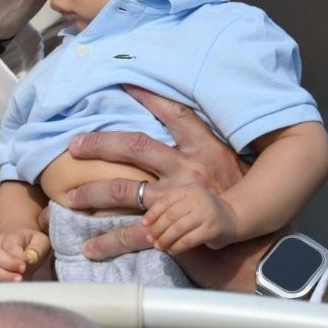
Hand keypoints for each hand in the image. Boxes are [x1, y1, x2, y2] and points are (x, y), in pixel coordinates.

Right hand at [0, 229, 52, 282]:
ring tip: (18, 282)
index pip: (8, 245)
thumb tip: (29, 258)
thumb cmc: (33, 247)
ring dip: (2, 277)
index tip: (25, 264)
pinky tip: (11, 289)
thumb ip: (37, 249)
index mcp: (9, 237)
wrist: (24, 252)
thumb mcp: (41, 242)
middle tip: (22, 274)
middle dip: (8, 266)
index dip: (15, 256)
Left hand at [65, 86, 245, 260]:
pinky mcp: (172, 230)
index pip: (175, 115)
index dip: (150, 96)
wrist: (259, 247)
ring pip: (124, 190)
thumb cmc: (245, 203)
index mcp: (205, 150)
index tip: (125, 80)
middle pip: (135, 147)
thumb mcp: (234, 166)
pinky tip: (88, 247)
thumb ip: (209, 152)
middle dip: (100, 144)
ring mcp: (177, 200)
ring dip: (92, 193)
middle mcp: (187, 170)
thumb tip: (184, 135)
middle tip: (74, 144)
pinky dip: (108, 241)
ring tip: (69, 197)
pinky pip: (132, 235)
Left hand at [143, 184, 235, 254]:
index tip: (144, 224)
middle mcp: (198, 199)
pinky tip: (172, 250)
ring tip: (159, 246)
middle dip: (157, 229)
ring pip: (178, 229)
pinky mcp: (212, 229)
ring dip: (165, 239)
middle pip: (170, 215)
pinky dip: (177, 247)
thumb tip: (147, 225)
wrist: (233, 217)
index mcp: (190, 189)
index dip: (153, 213)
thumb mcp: (189, 202)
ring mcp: (206, 214)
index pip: (166, 200)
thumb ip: (171, 208)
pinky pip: (189, 240)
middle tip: (150, 239)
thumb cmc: (203, 212)